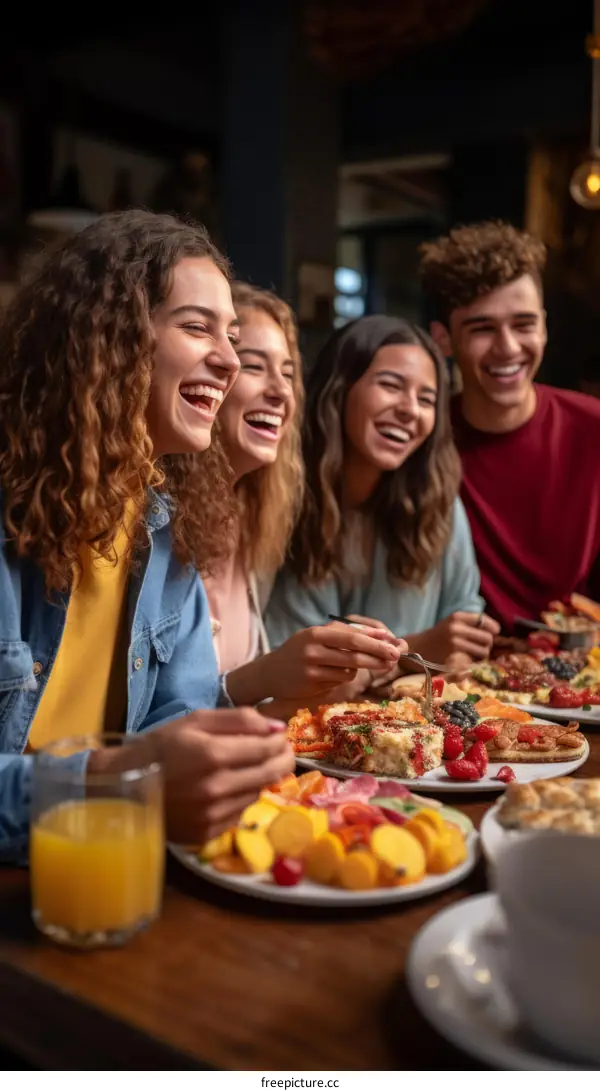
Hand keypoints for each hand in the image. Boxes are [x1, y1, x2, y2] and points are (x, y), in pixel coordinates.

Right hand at [88, 709, 294, 844]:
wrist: (123, 786)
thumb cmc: (159, 747)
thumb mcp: (195, 721)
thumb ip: (239, 720)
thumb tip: (277, 727)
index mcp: (213, 755)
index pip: (266, 749)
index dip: (280, 741)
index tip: (281, 736)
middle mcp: (217, 788)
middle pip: (270, 774)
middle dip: (282, 759)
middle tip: (282, 751)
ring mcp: (213, 815)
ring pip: (257, 793)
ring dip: (261, 778)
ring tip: (252, 766)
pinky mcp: (208, 833)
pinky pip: (240, 812)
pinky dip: (242, 797)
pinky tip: (231, 787)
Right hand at [226, 621, 406, 704]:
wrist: (270, 673)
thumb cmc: (299, 651)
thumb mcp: (317, 636)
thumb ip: (344, 634)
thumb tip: (380, 634)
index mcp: (316, 633)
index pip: (352, 636)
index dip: (375, 641)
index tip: (393, 643)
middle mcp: (313, 650)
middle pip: (354, 654)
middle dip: (378, 656)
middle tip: (395, 657)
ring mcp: (312, 670)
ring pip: (349, 670)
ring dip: (362, 669)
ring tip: (365, 664)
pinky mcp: (313, 686)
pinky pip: (340, 681)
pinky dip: (346, 677)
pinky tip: (339, 673)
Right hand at [407, 612, 499, 664]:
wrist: (416, 649)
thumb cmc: (439, 636)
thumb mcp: (452, 623)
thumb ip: (472, 623)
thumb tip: (497, 630)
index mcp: (457, 617)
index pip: (484, 621)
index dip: (493, 629)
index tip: (493, 633)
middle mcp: (456, 629)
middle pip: (488, 639)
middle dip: (487, 645)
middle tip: (479, 648)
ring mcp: (454, 645)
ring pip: (483, 652)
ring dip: (481, 656)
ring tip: (471, 655)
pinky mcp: (453, 660)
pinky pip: (473, 663)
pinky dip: (471, 664)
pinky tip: (461, 661)